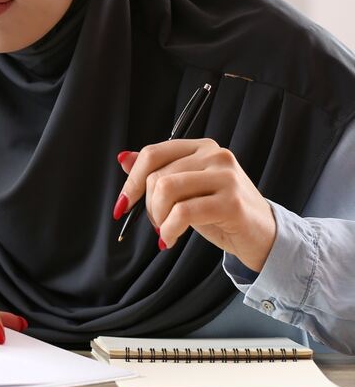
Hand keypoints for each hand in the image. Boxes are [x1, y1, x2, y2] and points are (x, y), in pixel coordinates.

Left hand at [113, 139, 276, 271]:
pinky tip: (170, 239)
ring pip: (167, 190)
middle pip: (157, 175)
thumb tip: (123, 158)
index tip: (123, 204)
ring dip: (157, 217)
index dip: (131, 180)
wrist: (263, 236)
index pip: (152, 153)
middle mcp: (215, 155)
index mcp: (201, 147)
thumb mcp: (186, 190)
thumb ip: (158, 172)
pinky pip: (183, 212)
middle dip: (146, 205)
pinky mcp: (231, 202)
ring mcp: (225, 177)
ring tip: (165, 230)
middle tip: (156, 223)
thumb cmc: (221, 213)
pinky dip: (169, 229)